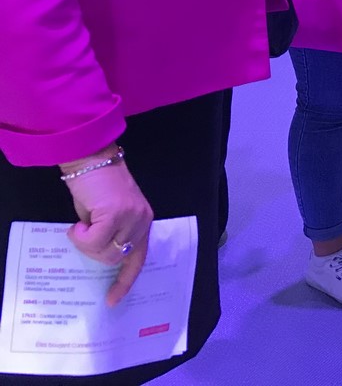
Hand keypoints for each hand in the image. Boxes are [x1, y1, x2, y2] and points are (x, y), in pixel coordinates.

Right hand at [63, 156, 153, 306]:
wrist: (91, 160)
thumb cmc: (96, 186)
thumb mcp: (108, 214)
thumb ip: (110, 233)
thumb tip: (100, 255)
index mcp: (144, 222)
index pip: (139, 258)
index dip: (125, 280)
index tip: (113, 300)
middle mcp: (142, 221)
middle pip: (117, 259)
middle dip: (95, 253)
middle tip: (84, 234)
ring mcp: (131, 218)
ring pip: (105, 253)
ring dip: (86, 245)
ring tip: (82, 225)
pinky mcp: (116, 214)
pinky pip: (93, 241)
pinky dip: (80, 236)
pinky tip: (78, 222)